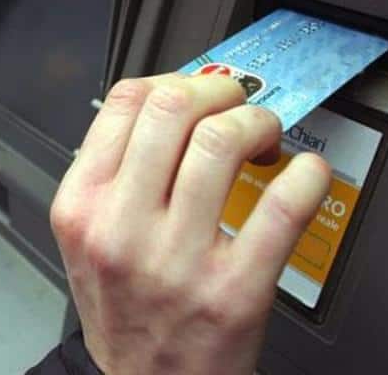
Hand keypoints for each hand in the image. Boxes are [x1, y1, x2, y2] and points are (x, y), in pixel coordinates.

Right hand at [50, 74, 330, 374]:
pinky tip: (301, 174)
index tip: (197, 92)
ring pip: (222, 142)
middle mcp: (120, 228)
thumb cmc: (123, 306)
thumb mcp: (90, 233)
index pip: (125, 102)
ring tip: (265, 139)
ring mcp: (175, 259)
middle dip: (220, 92)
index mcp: (83, 205)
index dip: (173, 80)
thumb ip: (114, 168)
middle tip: (237, 106)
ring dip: (259, 123)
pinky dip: (304, 175)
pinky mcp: (232, 290)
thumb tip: (172, 103)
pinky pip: (280, 207)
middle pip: (172, 108)